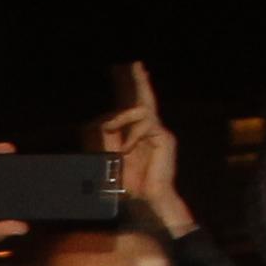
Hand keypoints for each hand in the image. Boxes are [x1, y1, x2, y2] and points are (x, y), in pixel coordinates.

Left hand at [94, 63, 194, 233]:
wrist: (148, 202)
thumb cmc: (127, 185)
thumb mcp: (110, 157)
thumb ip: (106, 139)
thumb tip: (100, 122)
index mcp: (137, 131)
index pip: (132, 103)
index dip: (126, 86)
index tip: (121, 72)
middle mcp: (150, 128)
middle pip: (143, 96)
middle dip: (137, 79)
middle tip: (134, 62)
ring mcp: (159, 132)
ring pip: (142, 108)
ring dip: (123, 117)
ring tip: (112, 128)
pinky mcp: (165, 139)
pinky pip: (146, 125)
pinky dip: (131, 134)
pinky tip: (125, 148)